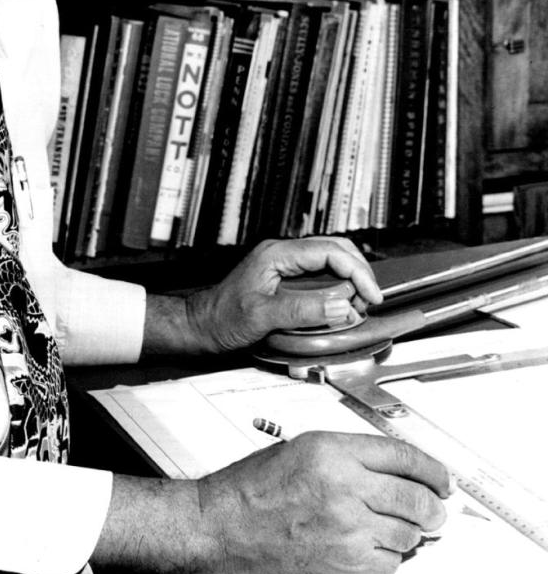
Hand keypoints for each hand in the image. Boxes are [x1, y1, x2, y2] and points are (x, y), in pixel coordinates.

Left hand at [186, 236, 381, 352]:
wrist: (202, 324)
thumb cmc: (223, 318)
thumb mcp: (263, 316)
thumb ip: (302, 310)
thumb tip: (342, 307)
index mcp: (277, 254)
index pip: (329, 251)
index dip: (357, 271)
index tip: (371, 295)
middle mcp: (282, 253)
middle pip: (333, 249)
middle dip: (358, 271)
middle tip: (370, 299)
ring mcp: (283, 263)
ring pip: (328, 259)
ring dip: (349, 277)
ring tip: (359, 303)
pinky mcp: (284, 276)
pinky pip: (319, 272)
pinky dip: (337, 284)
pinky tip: (342, 302)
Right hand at [193, 432, 451, 573]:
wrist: (223, 528)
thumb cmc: (251, 488)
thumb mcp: (299, 448)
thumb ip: (347, 454)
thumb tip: (392, 468)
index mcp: (332, 451)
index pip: (403, 455)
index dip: (432, 468)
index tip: (442, 478)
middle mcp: (345, 488)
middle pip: (416, 499)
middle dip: (433, 506)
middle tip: (436, 509)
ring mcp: (347, 530)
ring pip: (408, 535)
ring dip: (410, 533)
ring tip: (398, 527)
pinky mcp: (345, 565)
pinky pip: (389, 564)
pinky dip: (389, 557)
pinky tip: (375, 546)